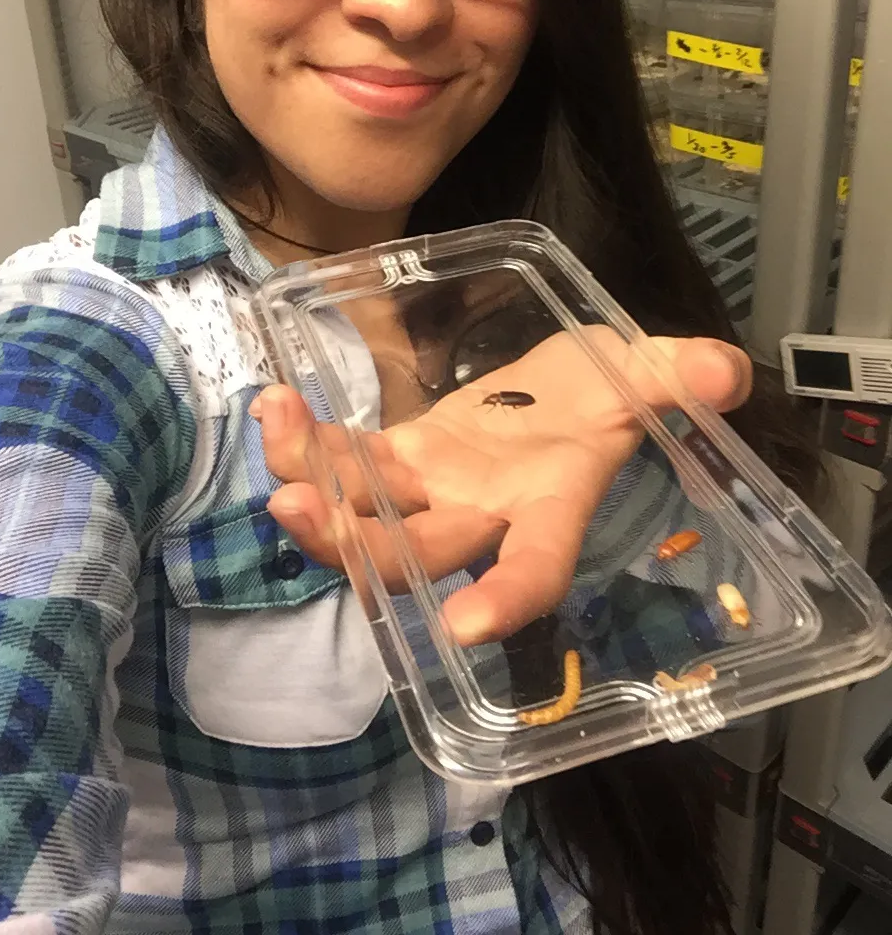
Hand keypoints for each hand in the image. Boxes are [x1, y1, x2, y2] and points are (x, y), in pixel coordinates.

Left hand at [249, 331, 750, 646]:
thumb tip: (722, 371)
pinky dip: (311, 445)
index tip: (465, 624)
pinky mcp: (402, 459)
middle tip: (296, 507)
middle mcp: (484, 518)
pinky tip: (276, 407)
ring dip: (312, 492)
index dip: (507, 597)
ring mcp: (435, 492)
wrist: (564, 391)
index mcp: (552, 507)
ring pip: (366, 520)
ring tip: (273, 432)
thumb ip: (679, 372)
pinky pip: (349, 464)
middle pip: (418, 558)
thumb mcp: (648, 372)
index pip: (536, 565)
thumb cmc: (609, 389)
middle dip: (358, 547)